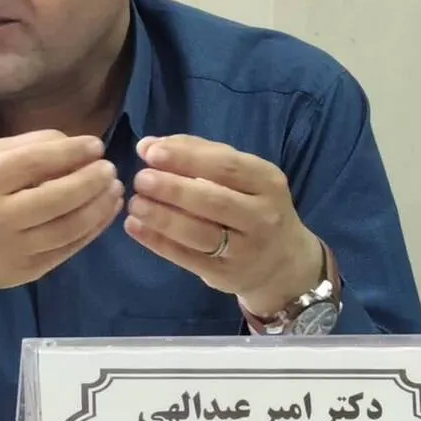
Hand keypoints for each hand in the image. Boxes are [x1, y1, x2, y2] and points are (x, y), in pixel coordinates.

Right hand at [0, 130, 122, 359]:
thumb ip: (22, 147)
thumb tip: (71, 141)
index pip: (34, 163)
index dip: (71, 152)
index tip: (96, 145)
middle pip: (57, 197)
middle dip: (91, 179)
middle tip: (109, 168)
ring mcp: (13, 250)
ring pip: (69, 227)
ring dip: (99, 205)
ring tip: (114, 188)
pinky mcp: (28, 272)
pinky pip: (70, 248)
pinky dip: (94, 228)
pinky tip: (105, 211)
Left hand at [124, 135, 323, 316]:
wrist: (284, 263)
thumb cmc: (254, 206)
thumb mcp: (243, 176)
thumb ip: (199, 155)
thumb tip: (148, 145)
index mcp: (266, 181)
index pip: (226, 166)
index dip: (186, 158)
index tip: (151, 152)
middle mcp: (261, 216)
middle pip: (214, 201)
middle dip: (173, 188)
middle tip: (140, 179)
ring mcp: (245, 250)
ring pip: (199, 233)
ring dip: (162, 218)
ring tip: (135, 204)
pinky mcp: (225, 275)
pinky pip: (187, 258)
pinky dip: (158, 242)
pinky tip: (135, 227)